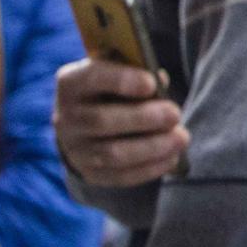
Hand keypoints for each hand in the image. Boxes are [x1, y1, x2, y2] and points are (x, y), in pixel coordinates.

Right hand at [53, 57, 188, 187]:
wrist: (88, 122)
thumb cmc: (113, 87)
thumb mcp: (120, 70)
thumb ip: (138, 72)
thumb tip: (160, 84)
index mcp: (71, 83)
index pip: (91, 78)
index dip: (122, 81)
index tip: (151, 84)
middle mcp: (65, 117)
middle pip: (101, 121)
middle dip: (142, 118)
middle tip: (175, 114)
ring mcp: (75, 149)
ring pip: (111, 154)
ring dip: (151, 147)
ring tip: (181, 138)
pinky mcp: (89, 173)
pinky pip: (119, 176)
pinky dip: (149, 169)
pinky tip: (171, 158)